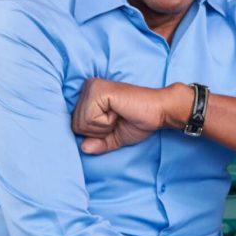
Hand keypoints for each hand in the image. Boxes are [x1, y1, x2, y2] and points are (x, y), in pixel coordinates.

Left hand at [72, 79, 186, 153]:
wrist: (159, 112)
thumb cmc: (138, 121)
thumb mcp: (113, 137)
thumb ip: (97, 143)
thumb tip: (82, 148)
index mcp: (89, 95)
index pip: (76, 126)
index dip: (96, 134)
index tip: (115, 121)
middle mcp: (88, 87)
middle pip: (76, 126)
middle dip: (99, 131)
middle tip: (118, 118)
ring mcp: (92, 87)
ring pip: (81, 124)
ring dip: (103, 127)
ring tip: (119, 114)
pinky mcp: (98, 91)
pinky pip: (90, 120)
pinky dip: (106, 123)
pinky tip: (118, 111)